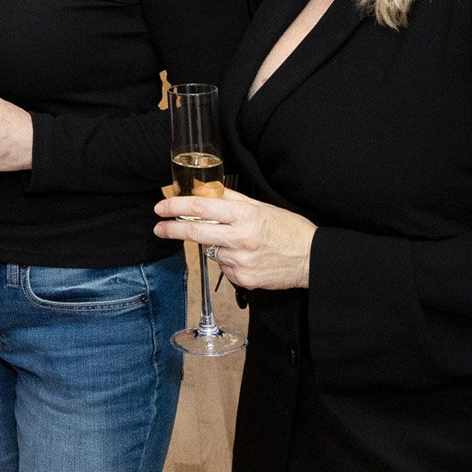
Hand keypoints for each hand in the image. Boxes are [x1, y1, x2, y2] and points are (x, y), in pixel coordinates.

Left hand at [153, 187, 315, 289]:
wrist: (312, 259)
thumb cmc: (288, 229)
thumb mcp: (259, 206)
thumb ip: (228, 199)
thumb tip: (201, 191)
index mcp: (244, 216)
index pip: (200, 208)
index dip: (175, 207)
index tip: (161, 208)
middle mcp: (240, 238)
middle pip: (195, 233)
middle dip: (172, 230)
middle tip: (160, 227)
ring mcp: (240, 261)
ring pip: (212, 252)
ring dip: (217, 246)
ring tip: (242, 244)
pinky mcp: (243, 279)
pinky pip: (224, 268)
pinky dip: (230, 261)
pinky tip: (248, 257)